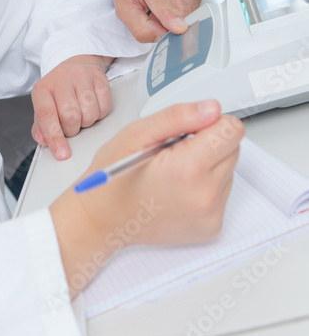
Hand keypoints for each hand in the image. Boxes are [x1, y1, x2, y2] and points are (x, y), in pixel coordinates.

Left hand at [31, 55, 110, 160]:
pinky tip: (93, 107)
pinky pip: (104, 107)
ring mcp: (81, 76)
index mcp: (42, 89)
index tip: (62, 154)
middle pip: (71, 116)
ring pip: (89, 113)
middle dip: (73, 130)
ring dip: (87, 122)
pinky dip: (100, 114)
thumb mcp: (45, 106)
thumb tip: (43, 140)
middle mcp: (60, 79)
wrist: (75, 64)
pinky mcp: (99, 78)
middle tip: (72, 127)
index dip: (54, 137)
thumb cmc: (59, 91)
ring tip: (82, 115)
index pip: (46, 116)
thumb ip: (41, 126)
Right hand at [49, 100, 243, 297]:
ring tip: (173, 172)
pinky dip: (205, 185)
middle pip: (233, 149)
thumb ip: (178, 116)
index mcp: (187, 169)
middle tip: (173, 153)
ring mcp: (210, 215)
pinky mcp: (212, 227)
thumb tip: (213, 108)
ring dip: (207, 165)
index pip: (231, 130)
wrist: (103, 220)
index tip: (187, 131)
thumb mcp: (136, 134)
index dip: (209, 123)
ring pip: (228, 170)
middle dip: (208, 143)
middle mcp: (205, 196)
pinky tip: (178, 189)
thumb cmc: (114, 178)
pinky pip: (222, 192)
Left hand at [111, 0, 203, 42]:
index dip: (172, 18)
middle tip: (157, 16)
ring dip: (180, 13)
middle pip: (181, 9)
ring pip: (192, 7)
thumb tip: (160, 38)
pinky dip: (186, 4)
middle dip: (173, 23)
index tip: (181, 29)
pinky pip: (197, 0)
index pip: (162, 2)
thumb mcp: (122, 3)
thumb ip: (138, 26)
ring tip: (164, 2)